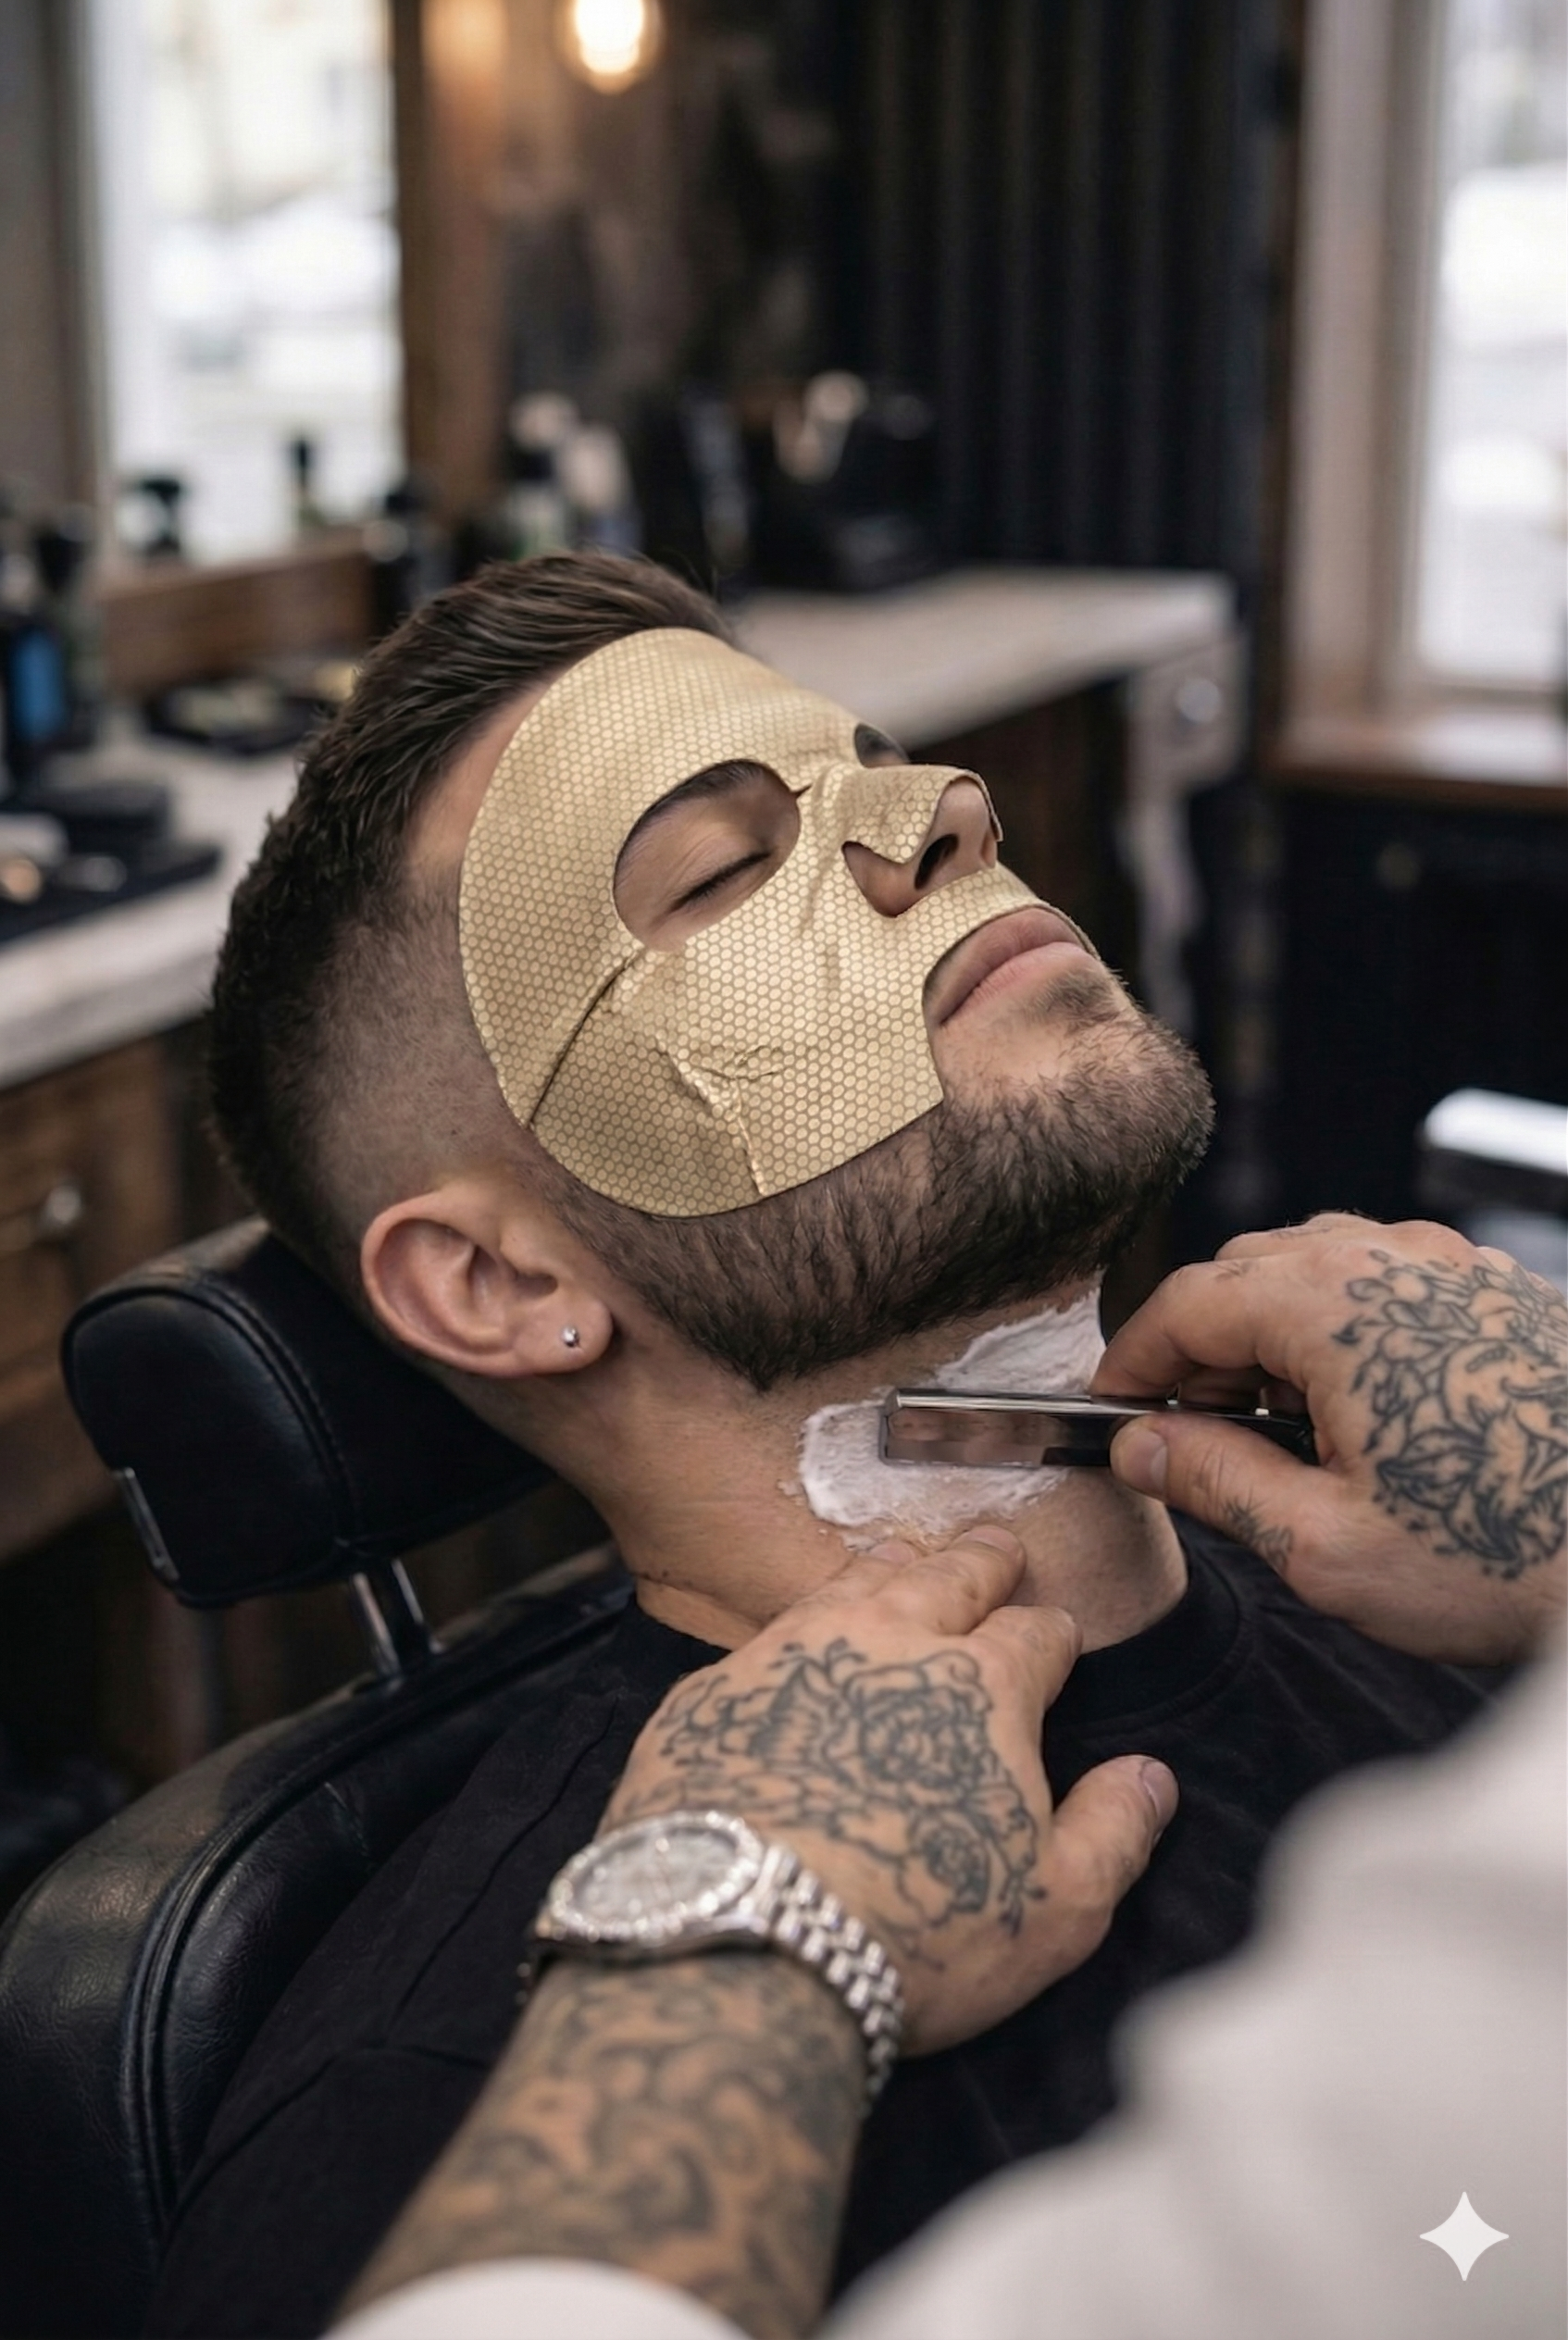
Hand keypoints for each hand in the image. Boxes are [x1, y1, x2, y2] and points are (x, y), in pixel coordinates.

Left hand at [604, 1528, 1176, 2053]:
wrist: (738, 1945)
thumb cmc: (918, 1937)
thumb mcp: (1056, 1909)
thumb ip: (1114, 1832)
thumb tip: (1152, 1776)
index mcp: (981, 1684)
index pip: (1034, 1633)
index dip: (1050, 1634)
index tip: (1055, 1636)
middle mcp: (886, 1642)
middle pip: (945, 1577)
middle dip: (980, 1561)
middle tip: (995, 1544)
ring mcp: (789, 1655)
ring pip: (852, 1583)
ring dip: (891, 1568)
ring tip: (906, 1558)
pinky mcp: (710, 1692)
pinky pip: (768, 1636)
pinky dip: (800, 1626)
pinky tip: (800, 1641)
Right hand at [1092, 1213, 1566, 1663]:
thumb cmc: (1506, 1553)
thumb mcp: (1326, 1546)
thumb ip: (1216, 1483)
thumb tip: (1146, 1451)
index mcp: (1332, 1303)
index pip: (1187, 1304)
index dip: (1132, 1362)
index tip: (1113, 1416)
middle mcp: (1394, 1259)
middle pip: (1250, 1272)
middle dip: (1201, 1348)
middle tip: (1185, 1437)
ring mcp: (1460, 1268)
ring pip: (1323, 1272)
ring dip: (1274, 1339)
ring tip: (1275, 1436)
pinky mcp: (1508, 1296)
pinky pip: (1394, 1287)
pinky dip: (1347, 1336)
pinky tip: (1362, 1421)